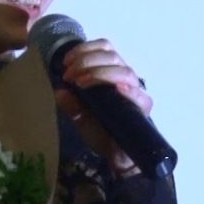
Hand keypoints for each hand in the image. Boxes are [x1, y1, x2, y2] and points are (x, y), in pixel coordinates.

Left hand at [54, 38, 151, 174]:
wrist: (115, 155)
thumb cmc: (100, 130)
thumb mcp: (79, 115)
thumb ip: (70, 103)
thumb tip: (60, 91)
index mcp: (111, 73)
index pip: (104, 48)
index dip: (84, 49)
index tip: (66, 62)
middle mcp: (125, 77)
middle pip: (111, 55)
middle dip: (86, 61)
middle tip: (69, 75)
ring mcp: (135, 91)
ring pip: (123, 70)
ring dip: (99, 72)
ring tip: (81, 82)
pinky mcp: (143, 106)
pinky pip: (138, 93)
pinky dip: (126, 89)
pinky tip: (116, 88)